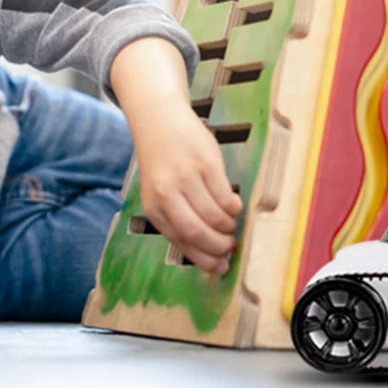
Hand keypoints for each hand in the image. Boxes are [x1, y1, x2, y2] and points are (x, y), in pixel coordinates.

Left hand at [131, 98, 242, 273]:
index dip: (204, 259)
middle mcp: (167, 194)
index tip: (220, 267)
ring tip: (231, 225)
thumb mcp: (160, 193)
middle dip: (219, 247)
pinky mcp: (206, 163)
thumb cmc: (162, 161)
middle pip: (198, 232)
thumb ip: (178, 217)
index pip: (181, 242)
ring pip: (214, 215)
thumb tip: (206, 251)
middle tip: (230, 247)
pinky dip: (233, 207)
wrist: (159, 120)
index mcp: (154, 207)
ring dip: (228, 226)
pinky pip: (225, 195)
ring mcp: (187, 177)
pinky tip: (234, 206)